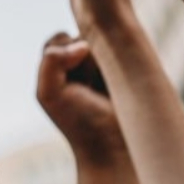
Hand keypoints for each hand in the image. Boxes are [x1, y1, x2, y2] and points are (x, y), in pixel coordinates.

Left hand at [36, 33, 124, 165]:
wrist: (116, 148)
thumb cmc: (78, 122)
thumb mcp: (49, 93)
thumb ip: (51, 61)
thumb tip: (82, 44)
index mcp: (60, 65)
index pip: (60, 39)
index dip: (64, 56)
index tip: (69, 83)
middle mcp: (85, 61)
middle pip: (84, 36)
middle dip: (86, 59)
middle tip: (90, 88)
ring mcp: (110, 63)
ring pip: (107, 41)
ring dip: (105, 62)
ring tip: (106, 88)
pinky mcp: (134, 67)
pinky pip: (129, 48)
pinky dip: (123, 62)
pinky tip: (121, 83)